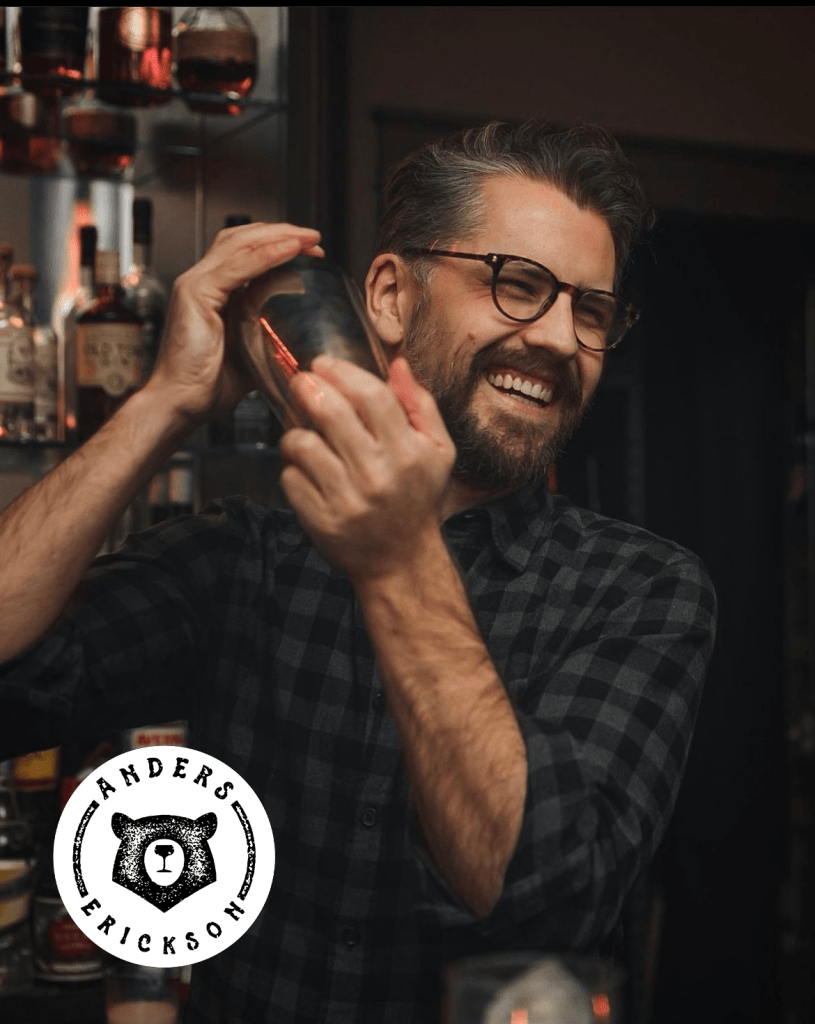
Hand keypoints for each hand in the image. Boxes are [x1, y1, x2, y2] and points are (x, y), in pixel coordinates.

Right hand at [145, 223, 322, 426]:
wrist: (183, 403)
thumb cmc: (209, 384)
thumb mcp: (251, 347)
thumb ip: (266, 325)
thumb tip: (295, 316)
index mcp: (213, 292)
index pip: (247, 252)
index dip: (278, 245)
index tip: (311, 250)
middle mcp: (202, 282)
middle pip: (243, 238)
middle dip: (282, 234)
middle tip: (314, 239)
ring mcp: (196, 284)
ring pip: (241, 244)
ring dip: (279, 237)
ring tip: (308, 238)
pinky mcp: (195, 293)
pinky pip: (238, 266)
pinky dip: (267, 255)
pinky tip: (290, 250)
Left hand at [279, 356, 455, 581]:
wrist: (402, 562)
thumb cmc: (418, 498)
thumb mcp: (438, 451)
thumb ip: (420, 405)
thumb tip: (398, 364)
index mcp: (408, 453)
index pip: (372, 396)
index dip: (341, 372)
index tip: (323, 363)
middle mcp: (378, 475)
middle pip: (331, 412)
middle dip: (307, 388)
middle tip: (300, 382)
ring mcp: (347, 500)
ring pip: (302, 444)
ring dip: (295, 432)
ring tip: (304, 435)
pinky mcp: (322, 521)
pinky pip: (291, 478)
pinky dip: (293, 468)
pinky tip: (307, 471)